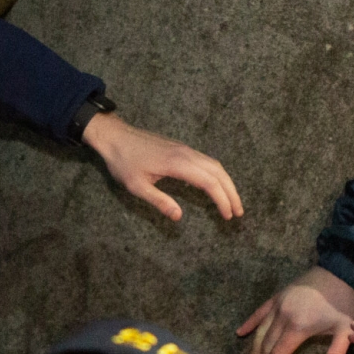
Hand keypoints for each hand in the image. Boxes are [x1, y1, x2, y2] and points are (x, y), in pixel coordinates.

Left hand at [82, 112, 242, 221]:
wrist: (115, 136)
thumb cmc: (123, 162)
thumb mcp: (137, 186)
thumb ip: (159, 201)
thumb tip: (179, 217)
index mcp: (177, 163)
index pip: (209, 182)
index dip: (221, 199)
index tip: (228, 215)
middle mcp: (186, 153)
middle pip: (218, 172)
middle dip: (232, 192)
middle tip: (239, 212)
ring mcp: (184, 149)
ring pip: (214, 164)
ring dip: (226, 182)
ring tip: (233, 201)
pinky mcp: (181, 148)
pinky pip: (206, 160)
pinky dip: (217, 174)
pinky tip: (217, 185)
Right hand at [238, 266, 353, 353]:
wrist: (340, 270)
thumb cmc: (343, 302)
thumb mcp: (345, 329)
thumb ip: (337, 353)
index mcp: (298, 326)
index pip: (278, 353)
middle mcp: (283, 316)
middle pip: (267, 343)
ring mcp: (278, 304)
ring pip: (261, 330)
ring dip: (253, 347)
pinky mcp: (278, 296)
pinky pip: (260, 311)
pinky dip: (249, 323)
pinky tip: (240, 332)